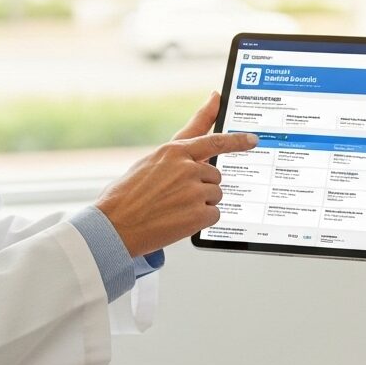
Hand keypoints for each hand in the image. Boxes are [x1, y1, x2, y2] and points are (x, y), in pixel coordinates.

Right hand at [95, 92, 256, 256]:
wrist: (113, 226)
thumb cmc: (125, 195)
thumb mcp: (150, 163)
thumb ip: (179, 150)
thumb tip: (200, 138)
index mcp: (173, 151)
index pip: (214, 141)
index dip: (237, 140)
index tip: (252, 139)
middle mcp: (186, 167)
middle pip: (215, 175)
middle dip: (203, 186)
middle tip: (177, 197)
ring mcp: (193, 191)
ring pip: (216, 195)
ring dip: (202, 204)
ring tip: (174, 209)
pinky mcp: (198, 214)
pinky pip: (214, 215)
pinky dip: (201, 220)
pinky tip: (179, 221)